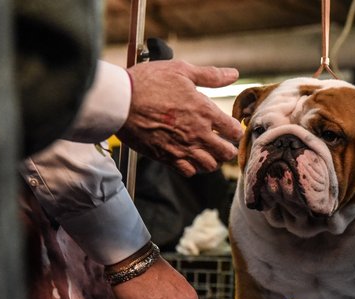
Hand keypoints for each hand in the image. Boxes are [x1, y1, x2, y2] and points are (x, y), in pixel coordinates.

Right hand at [117, 60, 243, 176]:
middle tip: (221, 141)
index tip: (229, 126)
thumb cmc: (148, 82)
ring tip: (206, 150)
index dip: (235, 129)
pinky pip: (189, 172)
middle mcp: (197, 134)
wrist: (120, 101)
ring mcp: (182, 148)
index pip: (234, 131)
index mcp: (205, 112)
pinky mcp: (166, 158)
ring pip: (210, 166)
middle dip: (227, 147)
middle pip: (226, 153)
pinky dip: (192, 167)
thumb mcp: (182, 70)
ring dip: (212, 159)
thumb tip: (234, 74)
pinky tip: (188, 156)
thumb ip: (211, 75)